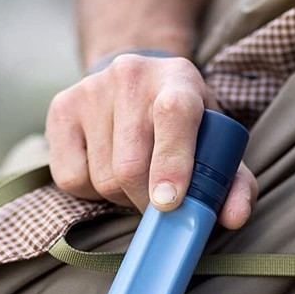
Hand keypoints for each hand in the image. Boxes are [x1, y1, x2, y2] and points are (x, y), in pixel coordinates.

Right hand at [44, 54, 257, 228]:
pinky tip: (105, 170)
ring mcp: (91, 89)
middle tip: (160, 206)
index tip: (169, 202)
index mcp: (178, 78)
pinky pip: (71, 177)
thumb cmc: (185, 122)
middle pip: (130, 164)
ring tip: (135, 180)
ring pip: (102, 177)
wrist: (135, 81)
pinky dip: (91, 191)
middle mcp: (131, 75)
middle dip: (147, 201)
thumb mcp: (216, 142)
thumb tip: (233, 217)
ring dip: (122, 197)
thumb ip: (233, 182)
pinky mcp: (61, 109)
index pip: (174, 115)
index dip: (172, 162)